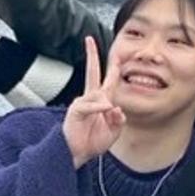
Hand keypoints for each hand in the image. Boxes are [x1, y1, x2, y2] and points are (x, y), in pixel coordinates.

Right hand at [63, 36, 124, 167]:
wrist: (77, 154)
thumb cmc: (93, 142)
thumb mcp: (113, 131)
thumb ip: (118, 119)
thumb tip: (116, 107)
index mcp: (101, 102)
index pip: (107, 81)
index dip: (112, 68)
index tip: (116, 54)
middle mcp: (91, 99)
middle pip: (91, 73)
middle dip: (91, 56)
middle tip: (89, 40)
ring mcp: (82, 103)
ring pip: (99, 94)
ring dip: (107, 107)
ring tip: (108, 118)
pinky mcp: (76, 110)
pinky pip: (89, 104)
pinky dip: (98, 107)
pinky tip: (104, 110)